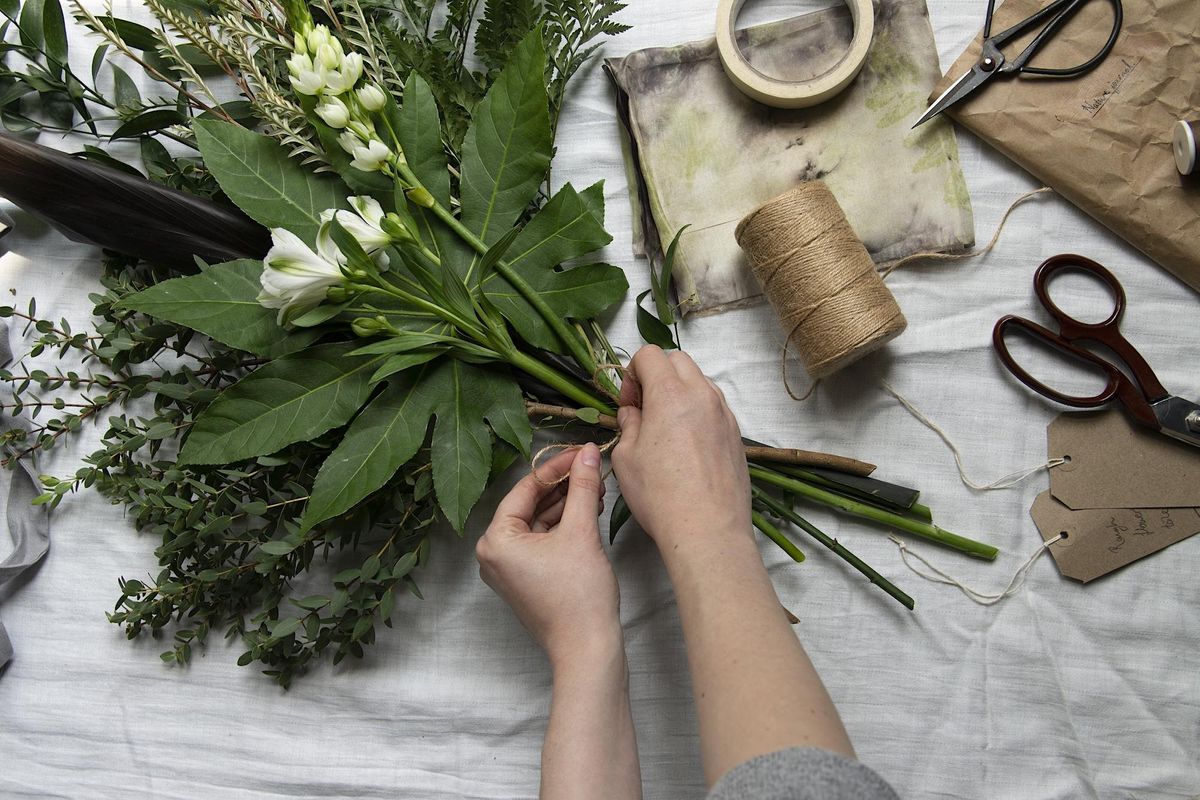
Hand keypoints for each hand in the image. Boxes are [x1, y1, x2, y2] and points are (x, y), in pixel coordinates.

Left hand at [476, 444, 620, 665]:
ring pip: (538, 522)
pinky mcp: (526, 579)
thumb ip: (583, 487)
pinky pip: (541, 541)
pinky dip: (563, 525)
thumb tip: (588, 453)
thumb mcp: (581, 532)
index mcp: (496, 540)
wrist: (587, 649)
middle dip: (563, 485)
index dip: (556, 467)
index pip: (525, 488)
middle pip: (530, 504)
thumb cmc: (579, 596)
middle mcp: (494, 554)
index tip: (582, 451)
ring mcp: (509, 569)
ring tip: (596, 488)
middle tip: (591, 466)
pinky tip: (587, 510)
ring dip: (566, 504)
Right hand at [611, 346, 750, 549]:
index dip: (632, 375)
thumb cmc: (661, 494)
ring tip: (666, 429)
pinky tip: (687, 447)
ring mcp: (724, 414)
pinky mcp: (737, 435)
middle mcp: (703, 395)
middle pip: (678, 360)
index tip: (628, 405)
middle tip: (644, 410)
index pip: (650, 355)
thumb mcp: (627, 458)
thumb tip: (633, 415)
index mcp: (671, 393)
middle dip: (657, 375)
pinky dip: (698, 413)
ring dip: (679, 393)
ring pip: (700, 382)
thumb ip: (629, 426)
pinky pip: (715, 408)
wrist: (708, 529)